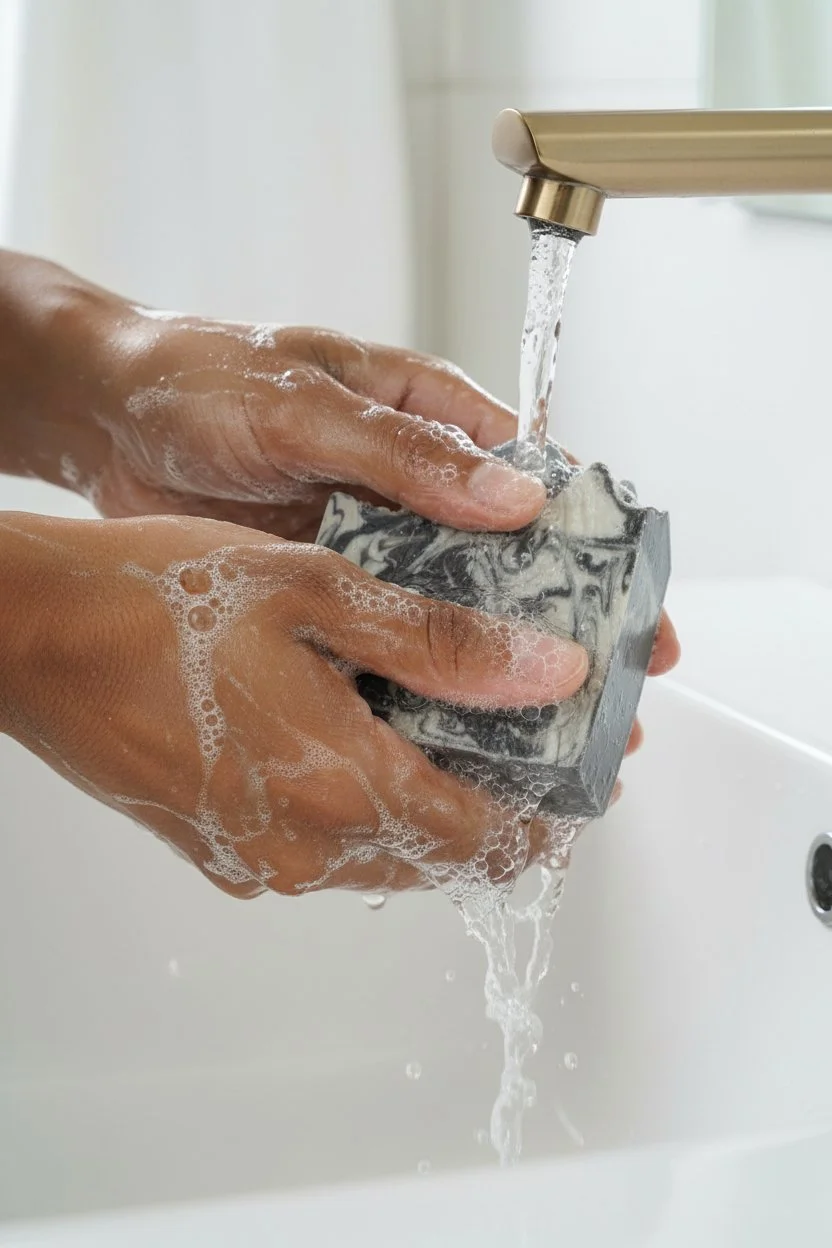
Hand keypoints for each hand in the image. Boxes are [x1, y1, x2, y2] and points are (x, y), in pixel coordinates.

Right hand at [0, 513, 588, 899]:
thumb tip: (550, 674)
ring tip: (455, 732)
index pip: (489, 837)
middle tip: (528, 746)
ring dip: (433, 808)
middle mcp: (303, 847)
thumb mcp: (318, 592)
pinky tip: (361, 738)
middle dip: (500, 810)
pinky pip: (323, 848)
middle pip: (442, 856)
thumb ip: (442, 644)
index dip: (550, 815)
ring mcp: (257, 857)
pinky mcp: (219, 849)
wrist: (31, 635)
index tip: (582, 780)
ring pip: (384, 854)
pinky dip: (367, 808)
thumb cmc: (158, 599)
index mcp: (342, 786)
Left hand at [73, 298, 680, 691]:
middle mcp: (415, 488)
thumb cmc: (201, 377)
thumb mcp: (308, 404)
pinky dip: (419, 678)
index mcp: (431, 417)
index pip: (539, 482)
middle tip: (614, 691)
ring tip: (548, 731)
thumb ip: (406, 453)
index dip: (595, 544)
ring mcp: (374, 544)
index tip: (636, 601)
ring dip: (497, 664)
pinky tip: (449, 728)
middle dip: (563, 624)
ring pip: (456, 609)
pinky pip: (389, 638)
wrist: (105, 419)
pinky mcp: (329, 587)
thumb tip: (514, 498)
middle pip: (512, 561)